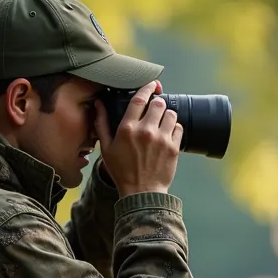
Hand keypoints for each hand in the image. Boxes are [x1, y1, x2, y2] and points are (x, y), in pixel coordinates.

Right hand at [95, 81, 182, 196]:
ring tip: (161, 123)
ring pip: (171, 114)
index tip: (151, 85)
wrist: (141, 192)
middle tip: (155, 110)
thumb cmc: (122, 171)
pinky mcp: (174, 148)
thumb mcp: (106, 148)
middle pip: (159, 104)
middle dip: (157, 103)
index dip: (146, 88)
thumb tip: (98, 103)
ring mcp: (162, 139)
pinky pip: (179, 128)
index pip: (139, 99)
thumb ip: (102, 123)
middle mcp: (146, 131)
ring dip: (167, 116)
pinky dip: (174, 128)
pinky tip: (167, 135)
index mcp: (127, 129)